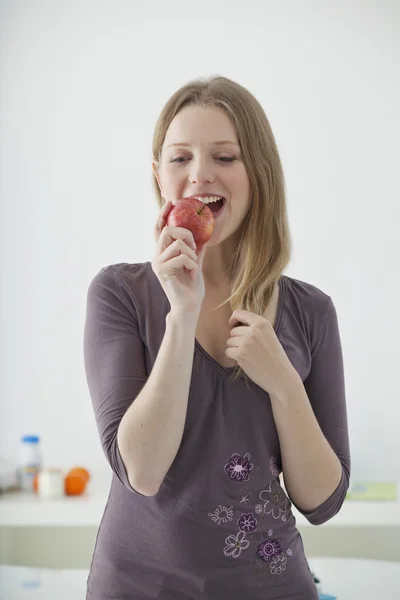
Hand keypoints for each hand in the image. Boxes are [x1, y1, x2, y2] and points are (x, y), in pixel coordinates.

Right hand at [152, 200, 208, 316]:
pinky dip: (192, 263)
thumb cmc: (192, 287)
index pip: (158, 229)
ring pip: (176, 243)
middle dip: (184, 233)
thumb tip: (204, 236)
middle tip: (195, 244)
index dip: (162, 214)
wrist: (189, 305)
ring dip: (191, 252)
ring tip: (193, 264)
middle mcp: (157, 256)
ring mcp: (158, 263)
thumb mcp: (195, 263)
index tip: (170, 203)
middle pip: (166, 230)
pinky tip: (192, 272)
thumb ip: (197, 250)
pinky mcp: (163, 270)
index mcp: (163, 253)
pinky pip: (182, 256)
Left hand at [226, 309, 297, 394]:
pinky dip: (233, 357)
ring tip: (248, 355)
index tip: (234, 326)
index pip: (238, 313)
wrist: (281, 376)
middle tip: (248, 349)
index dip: (233, 320)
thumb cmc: (275, 357)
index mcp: (262, 323)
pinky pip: (228, 351)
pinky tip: (244, 361)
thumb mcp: (269, 334)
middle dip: (237, 339)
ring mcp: (246, 342)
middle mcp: (254, 330)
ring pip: (229, 341)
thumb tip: (235, 323)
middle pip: (233, 331)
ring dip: (235, 348)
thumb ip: (255, 327)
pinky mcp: (240, 354)